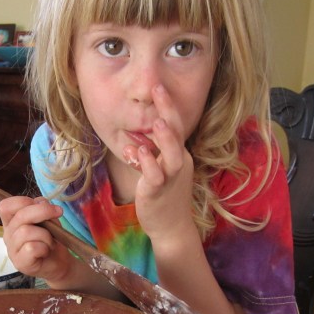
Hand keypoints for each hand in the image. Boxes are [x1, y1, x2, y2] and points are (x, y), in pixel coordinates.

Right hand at [0, 196, 73, 281]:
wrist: (60, 263)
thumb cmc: (52, 239)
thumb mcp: (49, 219)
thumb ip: (42, 208)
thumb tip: (40, 203)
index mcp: (11, 222)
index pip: (6, 206)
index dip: (24, 201)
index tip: (44, 204)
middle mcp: (8, 235)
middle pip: (19, 216)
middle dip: (42, 212)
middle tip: (58, 214)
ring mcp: (12, 250)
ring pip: (25, 232)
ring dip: (45, 235)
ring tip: (50, 242)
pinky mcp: (20, 263)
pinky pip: (31, 248)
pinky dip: (44, 247)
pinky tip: (46, 251)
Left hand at [123, 84, 195, 242]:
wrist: (171, 227)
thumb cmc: (164, 197)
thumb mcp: (159, 170)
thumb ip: (149, 154)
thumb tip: (134, 140)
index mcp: (178, 155)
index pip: (175, 126)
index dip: (168, 106)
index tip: (159, 86)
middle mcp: (178, 163)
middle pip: (176, 133)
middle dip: (168, 111)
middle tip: (159, 88)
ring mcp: (169, 178)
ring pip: (172, 156)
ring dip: (164, 139)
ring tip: (158, 123)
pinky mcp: (157, 192)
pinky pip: (155, 176)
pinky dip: (147, 164)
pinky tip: (138, 153)